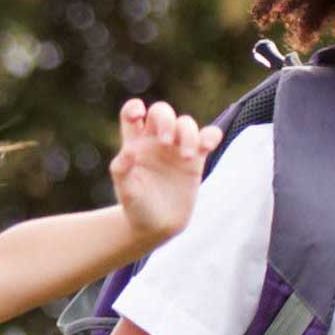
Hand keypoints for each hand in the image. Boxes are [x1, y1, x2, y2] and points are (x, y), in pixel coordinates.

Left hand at [110, 99, 217, 242]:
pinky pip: (208, 137)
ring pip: (186, 123)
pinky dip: (211, 135)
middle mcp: (156, 141)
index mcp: (134, 143)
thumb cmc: (136, 206)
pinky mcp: (196, 159)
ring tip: (185, 157)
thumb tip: (128, 150)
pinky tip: (207, 145)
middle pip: (162, 112)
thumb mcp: (125, 190)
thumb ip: (122, 169)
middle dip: (165, 120)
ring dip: (187, 133)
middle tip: (164, 142)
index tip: (138, 114)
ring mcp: (176, 148)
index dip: (134, 108)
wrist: (157, 225)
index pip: (132, 115)